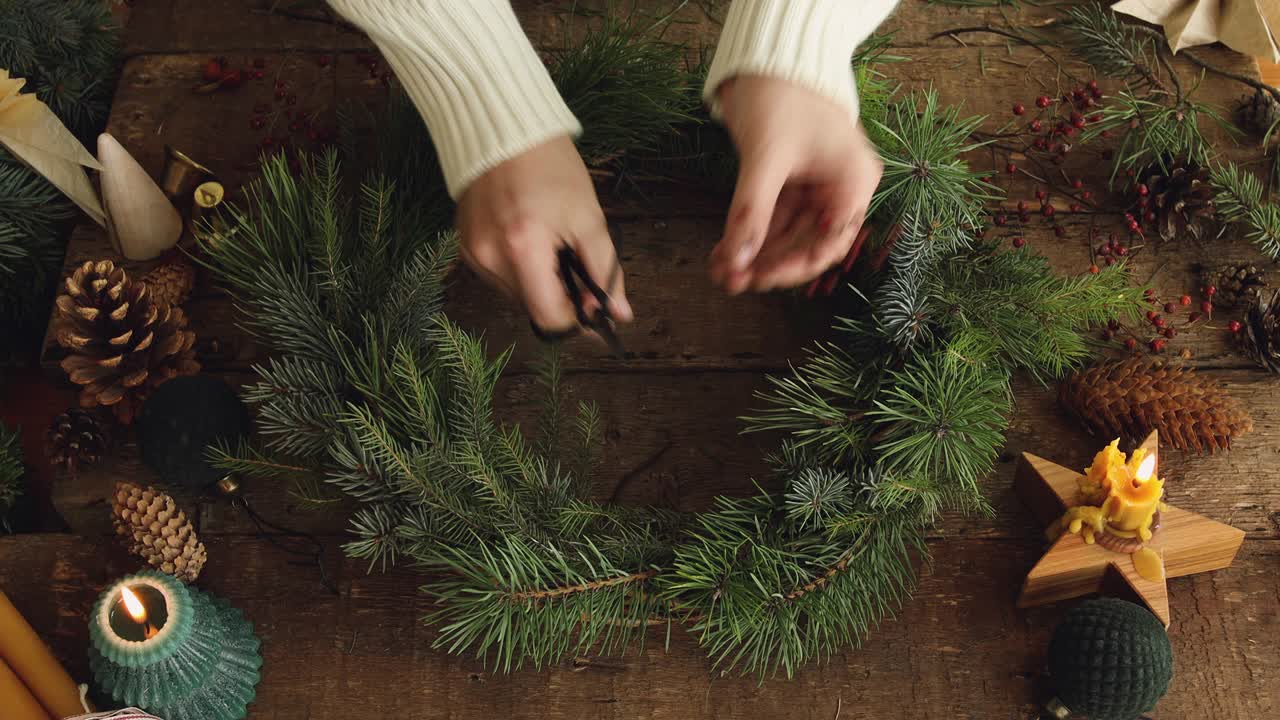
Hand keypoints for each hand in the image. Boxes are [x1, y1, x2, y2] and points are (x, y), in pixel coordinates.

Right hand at [456, 135, 632, 333]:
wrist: (502, 125)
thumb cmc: (551, 166)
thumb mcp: (588, 217)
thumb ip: (605, 270)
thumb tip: (619, 314)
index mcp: (523, 249)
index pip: (549, 317)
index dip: (577, 322)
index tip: (595, 311)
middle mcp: (490, 257)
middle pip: (532, 309)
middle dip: (560, 297)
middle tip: (575, 263)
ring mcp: (472, 254)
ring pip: (515, 295)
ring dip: (539, 283)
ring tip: (550, 244)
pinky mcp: (464, 246)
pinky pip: (498, 276)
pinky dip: (519, 269)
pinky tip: (528, 239)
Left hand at [710, 76, 882, 293]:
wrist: (771, 56)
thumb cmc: (783, 93)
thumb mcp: (767, 156)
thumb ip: (752, 210)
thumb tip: (737, 259)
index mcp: (853, 182)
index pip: (827, 243)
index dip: (792, 267)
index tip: (758, 278)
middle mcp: (841, 189)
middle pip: (805, 244)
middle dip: (765, 264)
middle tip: (730, 281)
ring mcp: (817, 187)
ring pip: (784, 236)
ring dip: (752, 253)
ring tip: (719, 271)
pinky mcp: (793, 183)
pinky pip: (772, 218)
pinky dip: (748, 234)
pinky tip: (724, 251)